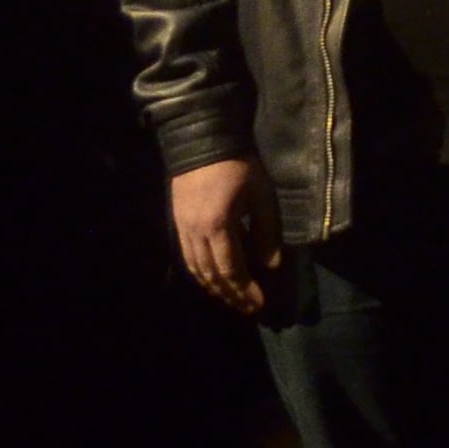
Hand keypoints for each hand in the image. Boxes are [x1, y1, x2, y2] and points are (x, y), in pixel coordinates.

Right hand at [170, 156, 280, 317]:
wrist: (202, 140)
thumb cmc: (238, 164)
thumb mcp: (261, 195)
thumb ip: (267, 232)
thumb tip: (271, 265)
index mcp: (218, 227)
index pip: (231, 270)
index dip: (245, 290)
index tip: (259, 304)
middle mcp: (196, 233)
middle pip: (211, 275)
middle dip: (230, 294)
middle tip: (246, 308)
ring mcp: (182, 228)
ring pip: (196, 269)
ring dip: (213, 287)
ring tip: (230, 298)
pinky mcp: (177, 222)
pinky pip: (187, 256)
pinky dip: (200, 272)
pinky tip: (211, 277)